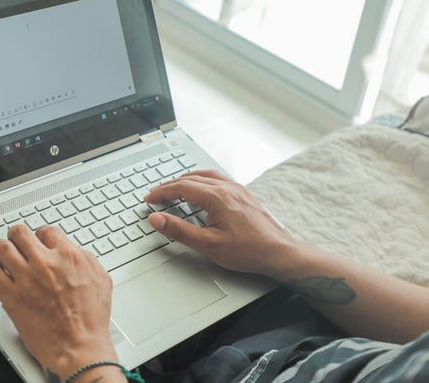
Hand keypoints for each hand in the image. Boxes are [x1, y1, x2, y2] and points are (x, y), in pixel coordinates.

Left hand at [0, 225, 117, 379]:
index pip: (46, 231)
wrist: (79, 346)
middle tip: (16, 243)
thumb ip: (86, 259)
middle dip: (16, 237)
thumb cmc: (91, 319)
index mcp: (68, 256)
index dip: (40, 235)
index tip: (37, 241)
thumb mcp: (101, 279)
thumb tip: (74, 251)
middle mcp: (45, 263)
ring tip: (0, 253)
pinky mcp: (12, 298)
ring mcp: (26, 279)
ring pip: (1, 248)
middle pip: (19, 233)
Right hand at [144, 170, 295, 277]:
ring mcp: (237, 189)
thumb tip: (157, 219)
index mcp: (217, 197)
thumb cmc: (249, 250)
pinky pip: (218, 179)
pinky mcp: (244, 195)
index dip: (162, 192)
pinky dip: (202, 180)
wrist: (279, 253)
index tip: (149, 199)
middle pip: (191, 179)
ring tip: (174, 187)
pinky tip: (201, 188)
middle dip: (170, 185)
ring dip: (186, 180)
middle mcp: (227, 188)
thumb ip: (179, 230)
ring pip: (205, 175)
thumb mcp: (207, 244)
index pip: (181, 188)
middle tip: (156, 194)